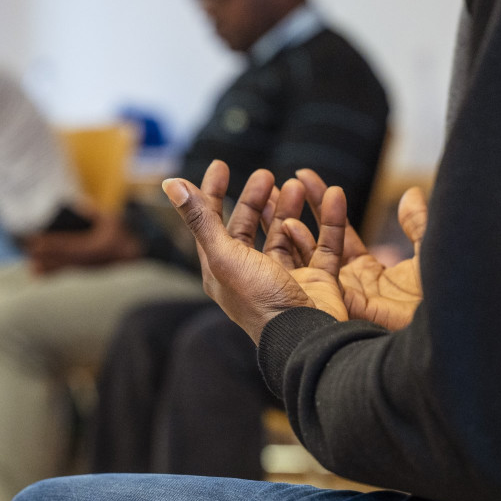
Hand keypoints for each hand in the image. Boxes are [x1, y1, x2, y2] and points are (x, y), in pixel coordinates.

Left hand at [25, 209, 142, 274]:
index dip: (51, 243)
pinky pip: (68, 273)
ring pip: (65, 268)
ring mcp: (88, 269)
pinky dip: (54, 274)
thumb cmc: (121, 235)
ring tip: (32, 269)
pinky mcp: (87, 273)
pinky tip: (41, 276)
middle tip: (29, 254)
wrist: (134, 257)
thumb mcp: (111, 219)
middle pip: (63, 258)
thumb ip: (93, 212)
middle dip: (46, 256)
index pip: (68, 245)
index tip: (36, 241)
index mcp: (95, 247)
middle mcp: (90, 261)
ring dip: (48, 268)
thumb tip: (77, 204)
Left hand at [162, 160, 348, 343]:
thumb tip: (170, 183)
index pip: (211, 224)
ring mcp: (285, 277)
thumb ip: (200, 219)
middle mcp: (250, 273)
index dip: (211, 193)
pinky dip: (329, 221)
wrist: (305, 336)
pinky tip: (331, 197)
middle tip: (266, 174)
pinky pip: (324, 244)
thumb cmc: (260, 299)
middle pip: (249, 228)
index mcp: (222, 269)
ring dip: (287, 208)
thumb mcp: (224, 255)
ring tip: (294, 183)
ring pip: (284, 234)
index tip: (221, 165)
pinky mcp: (316, 280)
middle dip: (255, 199)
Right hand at [296, 169, 425, 329]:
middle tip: (282, 182)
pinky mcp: (333, 301)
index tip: (306, 176)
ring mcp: (337, 293)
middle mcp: (346, 282)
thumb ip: (417, 222)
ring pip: (304, 254)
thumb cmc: (436, 299)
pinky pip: (309, 271)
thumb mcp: (427, 251)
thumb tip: (411, 193)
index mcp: (367, 272)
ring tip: (276, 196)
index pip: (337, 231)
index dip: (322, 203)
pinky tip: (288, 224)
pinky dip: (298, 247)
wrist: (437, 329)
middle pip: (314, 239)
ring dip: (288, 224)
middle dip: (297, 210)